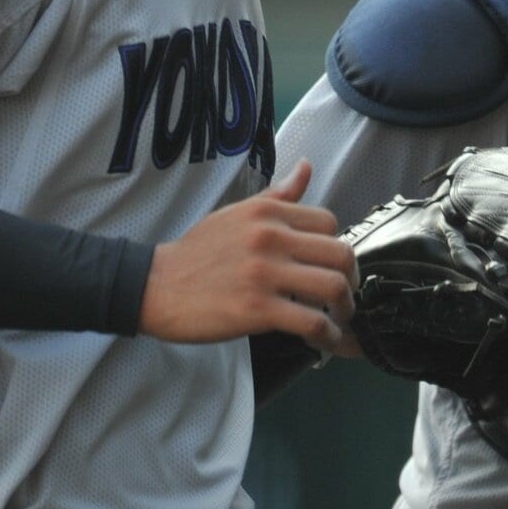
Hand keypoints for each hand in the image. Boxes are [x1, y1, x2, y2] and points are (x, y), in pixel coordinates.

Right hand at [140, 160, 354, 350]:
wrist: (155, 285)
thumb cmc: (196, 252)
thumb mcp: (236, 214)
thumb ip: (277, 196)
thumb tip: (305, 168)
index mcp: (267, 212)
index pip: (329, 222)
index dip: (336, 247)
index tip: (331, 268)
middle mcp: (271, 237)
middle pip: (341, 254)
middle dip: (352, 280)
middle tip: (344, 297)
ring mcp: (265, 273)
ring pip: (334, 287)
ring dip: (345, 309)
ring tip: (337, 320)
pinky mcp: (258, 309)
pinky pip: (312, 322)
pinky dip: (327, 336)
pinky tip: (322, 341)